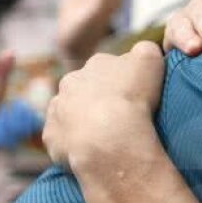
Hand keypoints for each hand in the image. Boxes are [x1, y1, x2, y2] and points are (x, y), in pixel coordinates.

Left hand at [43, 41, 163, 174]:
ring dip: (83, 122)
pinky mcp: (51, 137)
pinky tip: (92, 153)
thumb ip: (145, 49)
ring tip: (105, 139)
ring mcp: (57, 110)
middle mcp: (70, 82)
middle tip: (119, 119)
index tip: (134, 98)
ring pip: (70, 114)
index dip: (123, 83)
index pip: (110, 69)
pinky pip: (62, 140)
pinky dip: (74, 146)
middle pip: (86, 90)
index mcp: (95, 64)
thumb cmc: (133, 97)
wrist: (111, 137)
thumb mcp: (150, 59)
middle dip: (98, 101)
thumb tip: (142, 51)